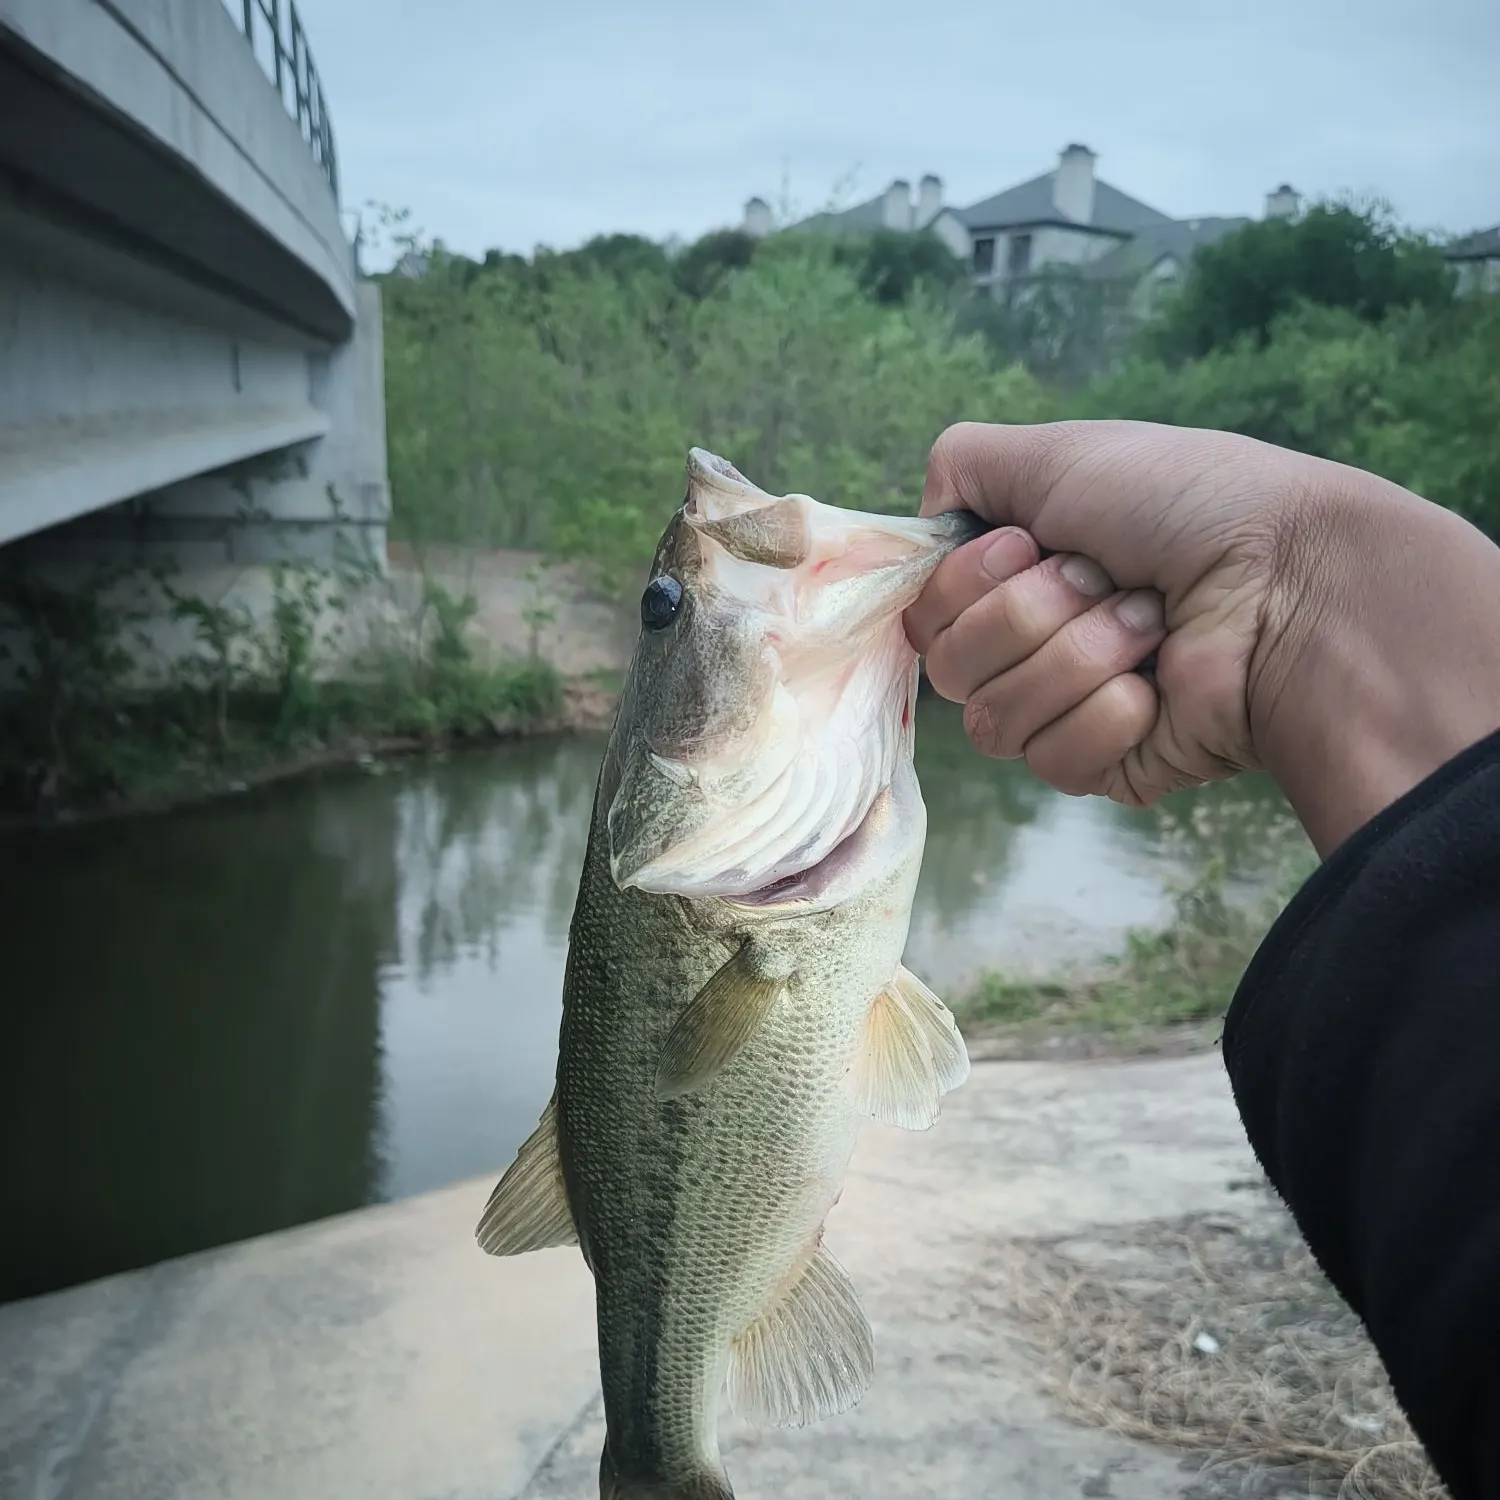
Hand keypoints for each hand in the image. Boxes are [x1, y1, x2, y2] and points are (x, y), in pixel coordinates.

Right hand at [905, 420, 1499, 853]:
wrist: (1288, 582)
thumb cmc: (1187, 505)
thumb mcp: (1060, 452)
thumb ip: (965, 464)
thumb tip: (931, 515)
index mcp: (1016, 574)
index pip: (926, 611)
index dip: (965, 581)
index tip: (1029, 545)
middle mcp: (1030, 642)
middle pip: (947, 665)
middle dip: (1028, 614)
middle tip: (1105, 580)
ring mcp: (1064, 708)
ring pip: (991, 718)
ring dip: (1077, 656)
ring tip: (1149, 625)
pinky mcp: (1103, 766)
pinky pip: (1049, 760)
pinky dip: (1107, 712)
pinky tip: (1158, 686)